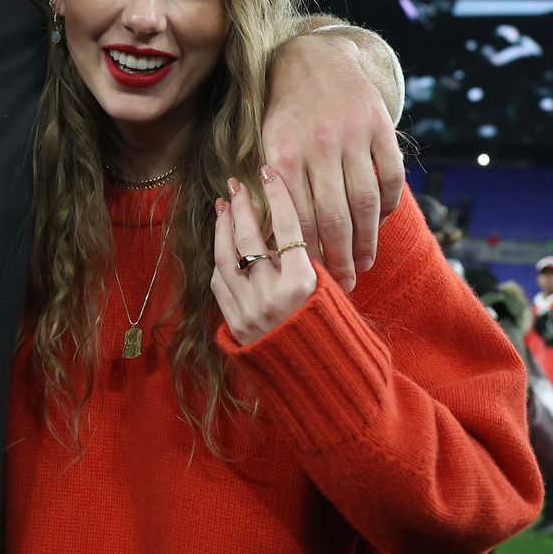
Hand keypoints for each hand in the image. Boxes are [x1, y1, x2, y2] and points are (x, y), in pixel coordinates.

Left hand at [211, 169, 317, 346]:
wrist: (319, 382)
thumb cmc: (334, 334)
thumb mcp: (332, 294)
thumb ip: (311, 262)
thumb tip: (291, 227)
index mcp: (304, 283)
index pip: (287, 227)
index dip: (277, 195)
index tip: (269, 171)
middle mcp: (272, 294)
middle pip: (250, 237)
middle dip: (242, 206)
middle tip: (237, 183)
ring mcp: (249, 309)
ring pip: (226, 257)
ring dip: (223, 228)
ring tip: (224, 206)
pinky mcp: (234, 323)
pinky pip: (219, 283)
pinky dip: (219, 259)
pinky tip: (222, 244)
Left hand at [262, 29, 404, 290]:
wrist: (314, 59)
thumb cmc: (283, 113)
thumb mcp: (266, 145)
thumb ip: (270, 189)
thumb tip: (272, 244)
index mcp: (284, 153)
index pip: (298, 217)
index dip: (307, 253)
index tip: (311, 281)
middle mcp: (319, 145)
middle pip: (335, 217)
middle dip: (340, 257)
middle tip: (344, 285)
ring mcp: (353, 135)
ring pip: (366, 202)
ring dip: (367, 240)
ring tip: (364, 263)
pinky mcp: (380, 127)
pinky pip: (390, 177)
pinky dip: (388, 206)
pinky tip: (380, 226)